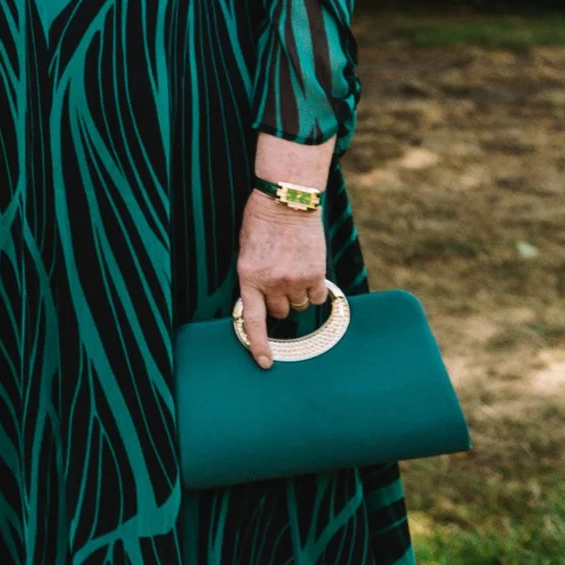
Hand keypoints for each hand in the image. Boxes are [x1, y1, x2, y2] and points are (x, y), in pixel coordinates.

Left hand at [234, 193, 329, 370]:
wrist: (286, 201)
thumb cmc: (261, 223)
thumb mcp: (246, 251)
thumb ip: (253, 278)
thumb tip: (261, 301)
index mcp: (248, 277)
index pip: (253, 320)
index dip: (257, 344)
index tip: (265, 363)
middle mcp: (272, 283)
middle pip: (280, 313)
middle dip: (279, 301)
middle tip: (278, 278)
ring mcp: (295, 280)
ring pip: (299, 306)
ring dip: (297, 295)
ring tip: (292, 268)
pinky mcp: (315, 274)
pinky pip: (318, 297)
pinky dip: (315, 289)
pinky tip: (308, 270)